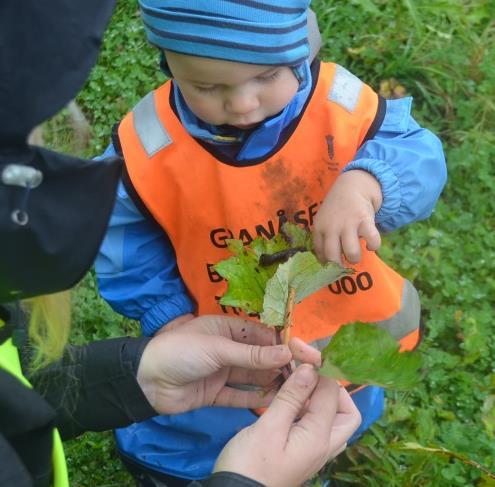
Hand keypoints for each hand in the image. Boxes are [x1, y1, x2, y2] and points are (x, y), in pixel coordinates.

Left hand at [136, 315, 317, 414]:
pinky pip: (240, 396)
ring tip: (296, 390)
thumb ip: (251, 354)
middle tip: (306, 374)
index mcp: (227, 328)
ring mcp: (222, 372)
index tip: (304, 353)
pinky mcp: (216, 393)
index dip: (283, 343)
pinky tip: (274, 402)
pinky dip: (255, 399)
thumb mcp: (217, 348)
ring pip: (252, 377)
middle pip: (259, 357)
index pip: (261, 335)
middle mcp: (227, 348)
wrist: (145, 380)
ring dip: (271, 382)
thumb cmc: (181, 351)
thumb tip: (287, 352)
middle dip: (280, 364)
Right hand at [214, 364, 360, 486]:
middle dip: (332, 388)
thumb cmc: (250, 463)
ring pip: (332, 420)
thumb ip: (291, 397)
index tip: (300, 353)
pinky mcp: (301, 454)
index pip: (332, 393)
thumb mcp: (269, 427)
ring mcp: (313, 452)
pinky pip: (316, 427)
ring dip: (320, 398)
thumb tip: (311, 367)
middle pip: (346, 413)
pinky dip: (309, 409)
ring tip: (297, 381)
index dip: (319, 369)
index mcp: (319, 438)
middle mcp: (323, 446)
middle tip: (309, 373)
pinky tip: (289, 399)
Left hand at [313, 170, 381, 264]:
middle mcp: (332, 227)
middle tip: (344, 265)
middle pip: (333, 256)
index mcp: (319, 227)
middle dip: (339, 266)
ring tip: (356, 255)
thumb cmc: (337, 209)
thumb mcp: (324, 220)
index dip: (326, 264)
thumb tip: (326, 263)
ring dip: (355, 258)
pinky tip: (371, 244)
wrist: (353, 186)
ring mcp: (348, 223)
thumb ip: (324, 238)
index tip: (331, 268)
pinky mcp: (365, 220)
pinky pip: (372, 241)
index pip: (319, 252)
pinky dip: (373, 246)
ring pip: (351, 253)